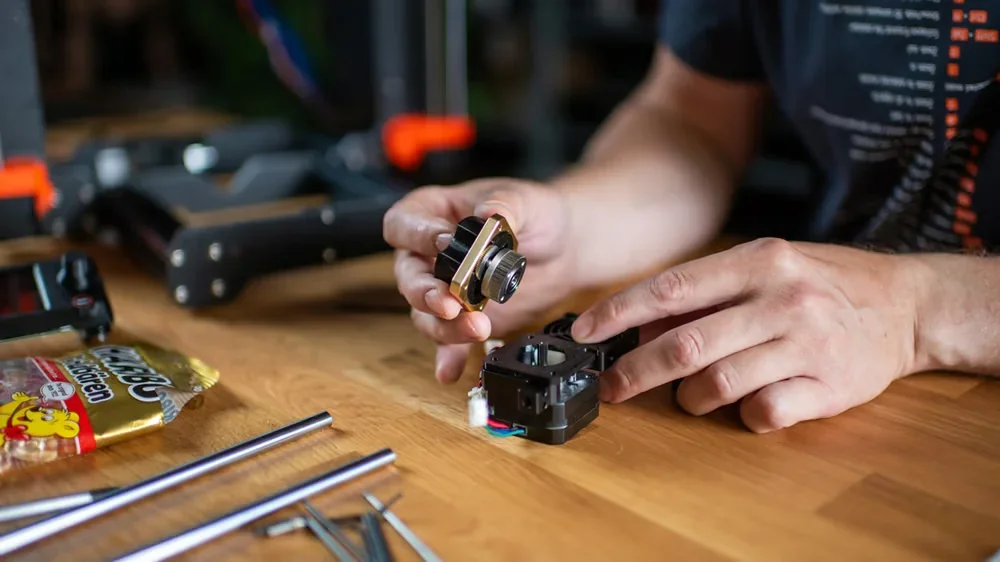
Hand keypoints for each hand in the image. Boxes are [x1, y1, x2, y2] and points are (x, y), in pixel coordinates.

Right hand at [384, 178, 575, 382]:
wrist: (563, 247)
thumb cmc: (535, 213)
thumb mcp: (525, 201)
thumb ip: (504, 206)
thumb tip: (488, 214)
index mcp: (432, 214)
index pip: (404, 224)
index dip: (415, 235)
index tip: (441, 244)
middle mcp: (427, 255)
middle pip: (409, 276)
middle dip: (427, 293)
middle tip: (450, 303)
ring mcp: (444, 289)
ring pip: (426, 313)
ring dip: (445, 326)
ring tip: (476, 328)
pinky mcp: (462, 319)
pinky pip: (448, 342)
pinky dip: (449, 356)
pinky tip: (450, 370)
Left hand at [571, 238, 924, 431]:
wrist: (907, 305)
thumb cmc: (820, 283)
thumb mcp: (766, 265)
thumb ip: (708, 289)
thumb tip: (641, 323)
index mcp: (759, 261)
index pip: (672, 288)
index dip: (619, 313)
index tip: (585, 333)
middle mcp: (783, 299)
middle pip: (686, 344)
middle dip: (636, 371)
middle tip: (613, 387)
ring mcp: (808, 344)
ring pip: (718, 383)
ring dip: (689, 398)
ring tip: (689, 397)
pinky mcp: (830, 387)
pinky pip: (765, 413)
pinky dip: (743, 416)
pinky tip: (746, 406)